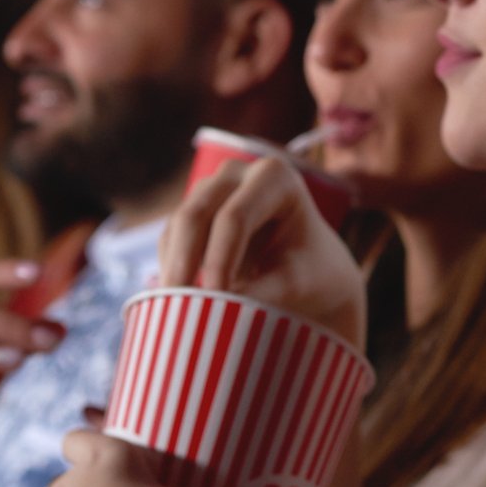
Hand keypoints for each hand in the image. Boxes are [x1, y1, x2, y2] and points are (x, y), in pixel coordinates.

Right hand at [159, 155, 364, 351]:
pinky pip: (171, 241)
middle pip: (195, 215)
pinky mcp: (194, 212)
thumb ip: (257, 293)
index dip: (218, 260)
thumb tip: (211, 308)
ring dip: (174, 270)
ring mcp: (211, 189)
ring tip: (174, 313)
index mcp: (275, 178)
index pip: (235, 218)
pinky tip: (176, 302)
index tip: (214, 301)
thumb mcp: (295, 283)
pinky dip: (173, 270)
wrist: (314, 272)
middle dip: (183, 264)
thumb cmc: (313, 273)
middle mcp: (237, 173)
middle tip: (176, 309)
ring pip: (177, 228)